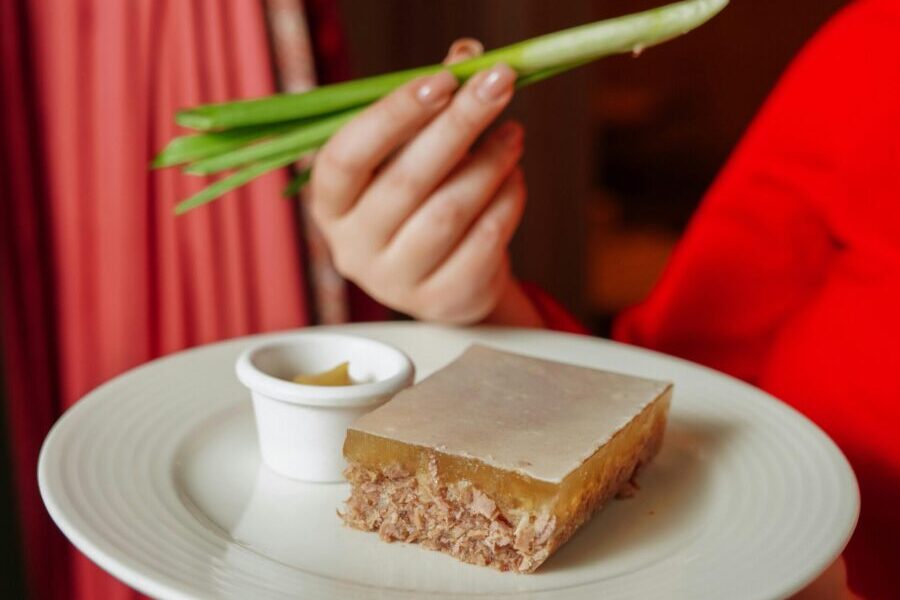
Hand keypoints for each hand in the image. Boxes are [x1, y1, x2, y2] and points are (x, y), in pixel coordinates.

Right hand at [309, 40, 542, 325]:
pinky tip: (514, 179)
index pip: (346, 156)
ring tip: (514, 135)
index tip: (442, 79)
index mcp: (331, 203)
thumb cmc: (421, 202)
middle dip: (460, 123)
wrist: (446, 279)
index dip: (392, 116)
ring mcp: (395, 281)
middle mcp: (352, 247)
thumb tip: (465, 54)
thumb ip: (432, 105)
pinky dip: (507, 202)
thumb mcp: (413, 153)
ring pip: (449, 211)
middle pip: (406, 180)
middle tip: (500, 82)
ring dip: (490, 163)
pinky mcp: (441, 300)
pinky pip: (483, 243)